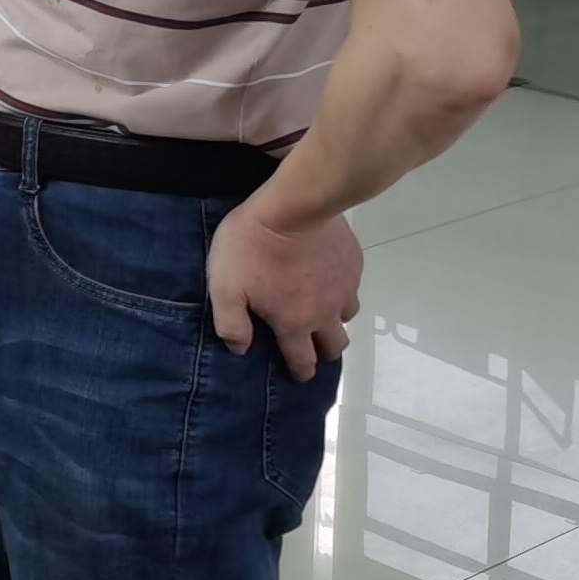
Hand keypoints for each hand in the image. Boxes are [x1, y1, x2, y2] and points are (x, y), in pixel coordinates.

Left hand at [207, 195, 361, 379]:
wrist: (294, 206)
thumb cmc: (252, 246)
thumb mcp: (224, 286)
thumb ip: (231, 323)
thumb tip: (241, 349)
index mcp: (294, 323)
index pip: (303, 361)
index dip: (301, 371)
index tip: (298, 373)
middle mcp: (325, 313)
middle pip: (335, 347)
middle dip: (323, 352)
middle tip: (310, 344)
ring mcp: (344, 289)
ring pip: (347, 318)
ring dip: (334, 320)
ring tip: (319, 309)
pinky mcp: (354, 265)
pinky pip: (351, 288)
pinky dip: (341, 291)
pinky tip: (327, 278)